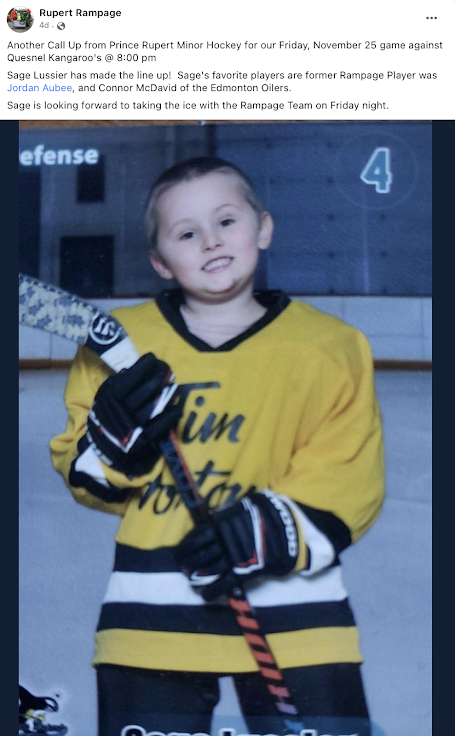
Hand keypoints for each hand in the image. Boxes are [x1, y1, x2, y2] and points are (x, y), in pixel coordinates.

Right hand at [86, 353, 181, 475]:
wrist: (100, 448)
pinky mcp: (143, 440)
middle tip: (167, 371)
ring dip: (168, 395)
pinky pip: (161, 425)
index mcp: (111, 397)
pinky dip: (171, 416)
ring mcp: (133, 425)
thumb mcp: (105, 397)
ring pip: (156, 406)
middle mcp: (122, 410)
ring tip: (173, 387)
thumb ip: (117, 383)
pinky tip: (177, 408)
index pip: (131, 377)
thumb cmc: (106, 415)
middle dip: (160, 377)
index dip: (144, 365)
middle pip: (147, 390)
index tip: (152, 358)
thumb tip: (136, 368)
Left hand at [174, 490, 298, 600]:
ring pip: (208, 569)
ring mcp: (232, 557)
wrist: (285, 529)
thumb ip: (225, 515)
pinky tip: (204, 595)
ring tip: (189, 579)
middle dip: (186, 561)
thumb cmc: (263, 515)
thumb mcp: (241, 508)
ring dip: (196, 575)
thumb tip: (211, 519)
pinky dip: (212, 590)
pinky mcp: (242, 571)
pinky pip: (224, 582)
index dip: (185, 546)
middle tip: (181, 566)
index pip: (196, 536)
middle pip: (199, 554)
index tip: (179, 551)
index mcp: (221, 524)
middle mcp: (223, 541)